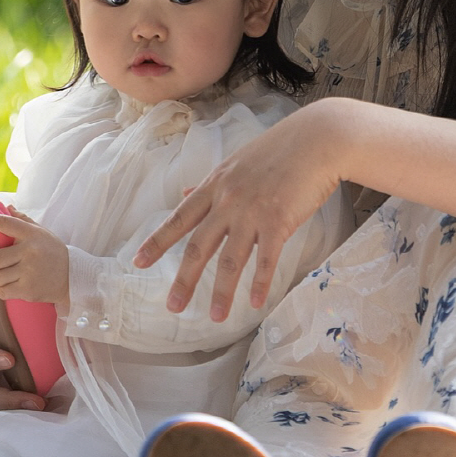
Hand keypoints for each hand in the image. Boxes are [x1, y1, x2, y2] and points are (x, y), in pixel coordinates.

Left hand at [0, 210, 69, 305]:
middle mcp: (29, 252)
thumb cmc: (52, 252)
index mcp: (31, 234)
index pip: (4, 223)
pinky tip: (2, 287)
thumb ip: (23, 220)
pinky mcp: (29, 290)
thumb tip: (6, 206)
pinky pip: (3, 291)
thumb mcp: (42, 233)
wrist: (73, 277)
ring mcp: (29, 272)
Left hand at [133, 100, 351, 319]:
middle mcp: (227, 201)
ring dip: (222, 291)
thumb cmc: (278, 151)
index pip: (179, 219)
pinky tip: (254, 303)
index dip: (157, 242)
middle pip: (198, 246)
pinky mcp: (279, 221)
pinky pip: (266, 259)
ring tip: (215, 317)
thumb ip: (209, 183)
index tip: (137, 262)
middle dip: (184, 279)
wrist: (318, 139)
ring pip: (230, 259)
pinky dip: (259, 283)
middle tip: (172, 306)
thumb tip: (183, 191)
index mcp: (214, 186)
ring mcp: (252, 212)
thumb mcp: (235, 163)